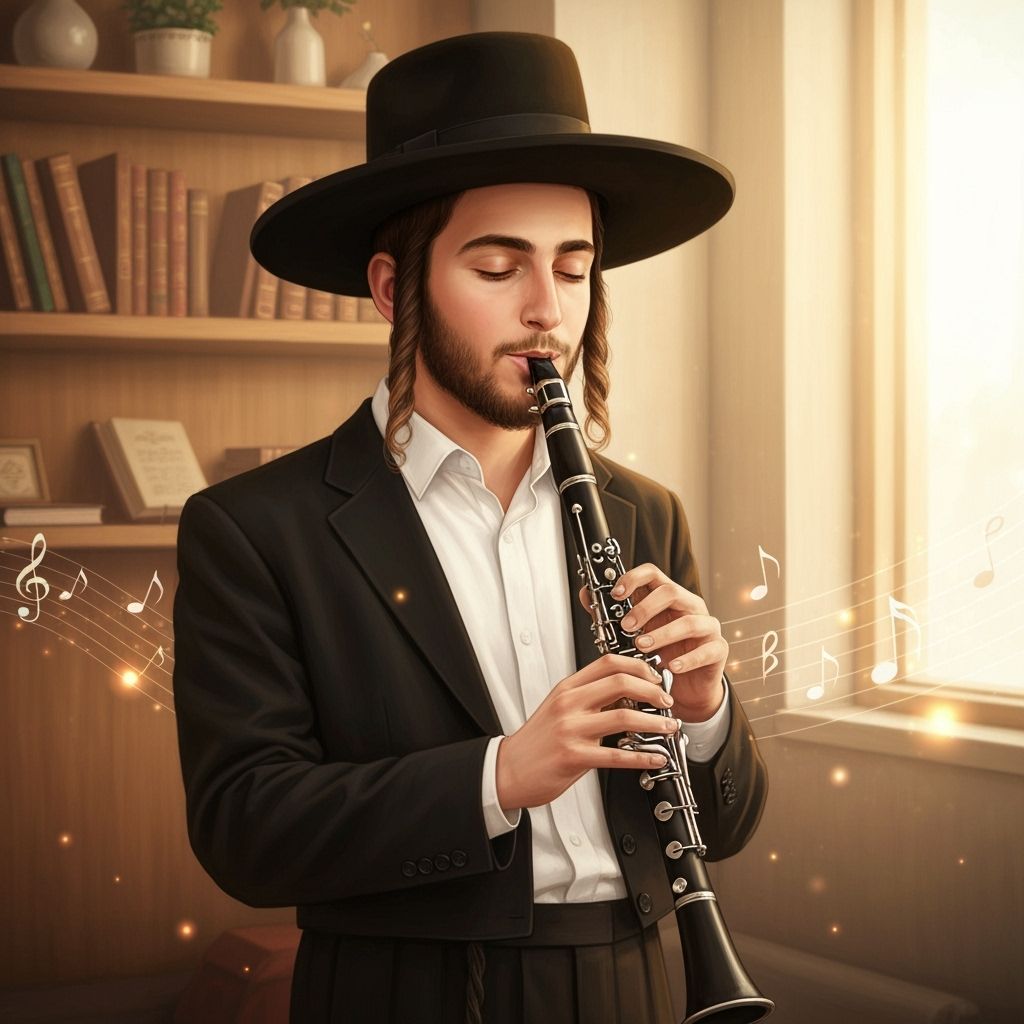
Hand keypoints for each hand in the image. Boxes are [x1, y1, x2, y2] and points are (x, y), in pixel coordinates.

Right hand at [495, 653, 680, 812]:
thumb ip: (589, 698)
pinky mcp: (574, 756)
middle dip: (652, 691)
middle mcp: (569, 704)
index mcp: (567, 688)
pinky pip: (617, 755)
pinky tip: (656, 757)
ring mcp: (571, 729)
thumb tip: (628, 693)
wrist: (508, 769)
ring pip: (624, 717)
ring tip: (669, 727)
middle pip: (620, 682)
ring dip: (655, 723)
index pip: (608, 663)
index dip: (638, 666)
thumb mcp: (559, 708)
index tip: (654, 678)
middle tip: (666, 701)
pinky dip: (643, 756)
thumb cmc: (537, 742)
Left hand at [580, 563, 726, 721]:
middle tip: (626, 626)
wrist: (686, 688)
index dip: (633, 578)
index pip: (653, 574)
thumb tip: (586, 594)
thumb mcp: (635, 632)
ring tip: (642, 647)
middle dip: (645, 608)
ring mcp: (707, 627)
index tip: (615, 594)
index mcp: (668, 598)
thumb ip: (612, 614)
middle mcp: (689, 606)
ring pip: (690, 621)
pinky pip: (707, 650)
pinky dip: (687, 659)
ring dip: (663, 634)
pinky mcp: (717, 650)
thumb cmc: (662, 654)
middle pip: (671, 592)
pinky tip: (671, 666)